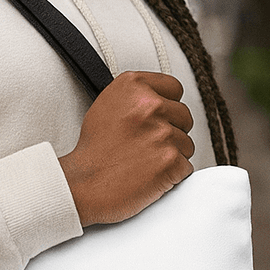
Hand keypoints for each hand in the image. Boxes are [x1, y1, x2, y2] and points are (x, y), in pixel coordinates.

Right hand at [59, 71, 194, 225]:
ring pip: (187, 144)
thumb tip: (160, 100)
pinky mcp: (170, 160)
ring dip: (171, 155)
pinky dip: (172, 175)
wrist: (83, 184)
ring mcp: (162, 133)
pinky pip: (186, 166)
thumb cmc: (93, 151)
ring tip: (145, 161)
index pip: (174, 88)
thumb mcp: (107, 106)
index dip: (168, 106)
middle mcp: (150, 105)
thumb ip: (136, 97)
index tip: (158, 119)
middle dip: (172, 131)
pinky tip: (151, 175)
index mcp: (133, 85)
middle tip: (148, 145)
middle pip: (184, 116)